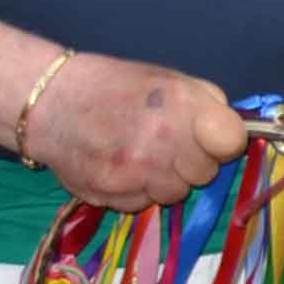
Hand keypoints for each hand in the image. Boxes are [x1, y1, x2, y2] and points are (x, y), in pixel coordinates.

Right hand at [24, 55, 245, 208]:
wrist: (50, 104)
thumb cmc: (117, 88)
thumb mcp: (170, 79)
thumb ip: (208, 105)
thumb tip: (232, 133)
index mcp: (181, 105)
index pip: (232, 142)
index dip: (225, 141)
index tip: (213, 137)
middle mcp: (160, 142)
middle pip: (205, 174)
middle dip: (193, 161)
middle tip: (168, 143)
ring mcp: (133, 173)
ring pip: (174, 194)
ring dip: (165, 179)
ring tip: (141, 153)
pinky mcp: (109, 197)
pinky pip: (142, 204)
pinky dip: (137, 191)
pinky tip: (120, 167)